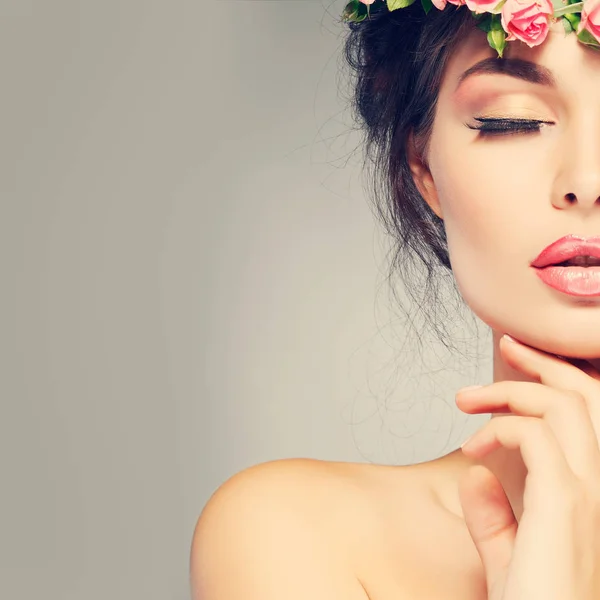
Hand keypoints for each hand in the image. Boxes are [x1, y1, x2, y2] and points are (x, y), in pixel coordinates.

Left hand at [455, 335, 599, 599]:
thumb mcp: (508, 557)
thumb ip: (493, 515)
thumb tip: (474, 475)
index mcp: (592, 493)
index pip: (589, 416)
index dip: (555, 377)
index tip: (513, 359)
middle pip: (585, 398)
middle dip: (542, 363)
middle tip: (503, 346)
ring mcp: (589, 494)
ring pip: (563, 407)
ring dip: (509, 391)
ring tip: (466, 400)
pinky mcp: (565, 506)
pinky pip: (537, 437)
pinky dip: (501, 429)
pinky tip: (473, 448)